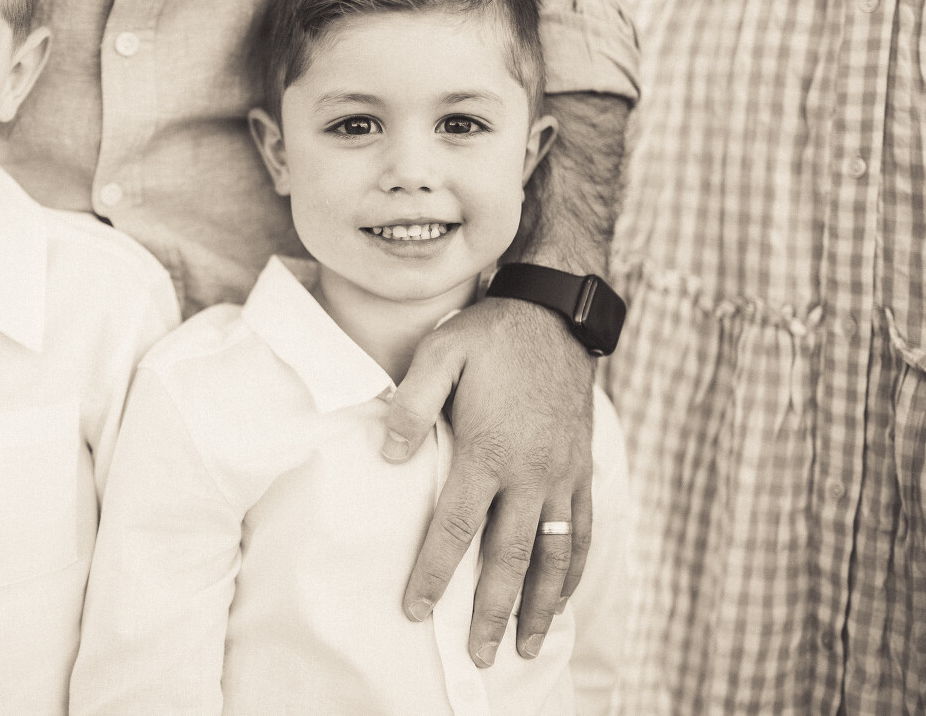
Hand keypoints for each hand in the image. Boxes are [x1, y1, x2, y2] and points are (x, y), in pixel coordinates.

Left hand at [383, 296, 593, 666]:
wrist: (555, 314)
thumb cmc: (490, 334)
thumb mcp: (440, 353)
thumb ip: (411, 405)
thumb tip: (388, 456)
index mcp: (491, 450)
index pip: (456, 528)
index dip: (435, 572)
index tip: (417, 610)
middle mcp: (532, 474)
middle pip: (509, 558)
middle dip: (491, 612)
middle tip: (478, 656)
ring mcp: (563, 476)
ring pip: (553, 557)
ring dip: (539, 606)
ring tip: (525, 646)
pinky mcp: (582, 470)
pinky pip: (582, 533)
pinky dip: (572, 571)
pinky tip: (560, 597)